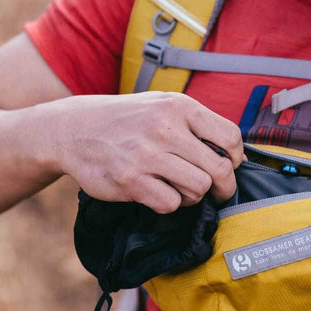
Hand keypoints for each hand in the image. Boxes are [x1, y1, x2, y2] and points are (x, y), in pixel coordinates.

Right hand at [52, 92, 242, 212]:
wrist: (74, 129)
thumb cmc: (128, 120)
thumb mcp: (163, 106)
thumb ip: (196, 125)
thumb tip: (234, 155)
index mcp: (179, 107)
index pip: (230, 137)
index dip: (236, 158)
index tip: (230, 166)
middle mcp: (165, 129)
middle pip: (220, 169)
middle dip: (223, 186)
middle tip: (216, 191)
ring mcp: (147, 156)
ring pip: (199, 189)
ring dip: (194, 195)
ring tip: (180, 187)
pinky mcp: (131, 181)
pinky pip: (171, 203)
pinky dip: (169, 203)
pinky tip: (158, 192)